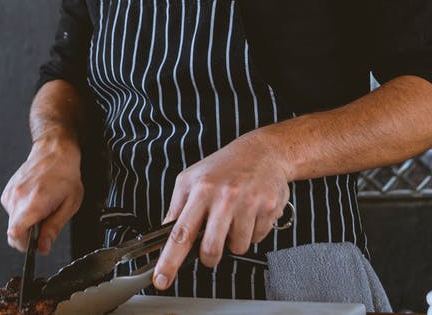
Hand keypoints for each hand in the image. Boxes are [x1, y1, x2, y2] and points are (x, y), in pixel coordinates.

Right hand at [1, 136, 83, 254]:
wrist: (54, 152)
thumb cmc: (65, 175)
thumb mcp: (69, 205)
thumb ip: (54, 228)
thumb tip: (43, 247)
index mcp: (33, 203)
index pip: (15, 234)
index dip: (24, 246)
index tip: (35, 245)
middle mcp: (17, 198)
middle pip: (12, 232)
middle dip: (28, 236)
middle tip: (45, 223)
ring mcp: (10, 194)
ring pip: (13, 223)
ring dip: (26, 223)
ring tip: (42, 208)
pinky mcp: (7, 192)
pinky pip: (12, 212)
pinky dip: (22, 213)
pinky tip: (35, 201)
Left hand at [152, 130, 291, 289]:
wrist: (263, 152)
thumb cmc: (224, 166)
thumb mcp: (191, 179)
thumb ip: (176, 207)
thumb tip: (164, 234)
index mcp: (201, 190)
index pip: (180, 233)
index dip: (169, 260)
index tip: (161, 279)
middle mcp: (225, 197)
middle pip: (211, 249)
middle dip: (209, 256)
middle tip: (210, 246)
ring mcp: (249, 203)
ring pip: (237, 247)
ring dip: (233, 240)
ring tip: (234, 218)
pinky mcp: (269, 209)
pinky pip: (256, 239)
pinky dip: (251, 232)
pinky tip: (249, 213)